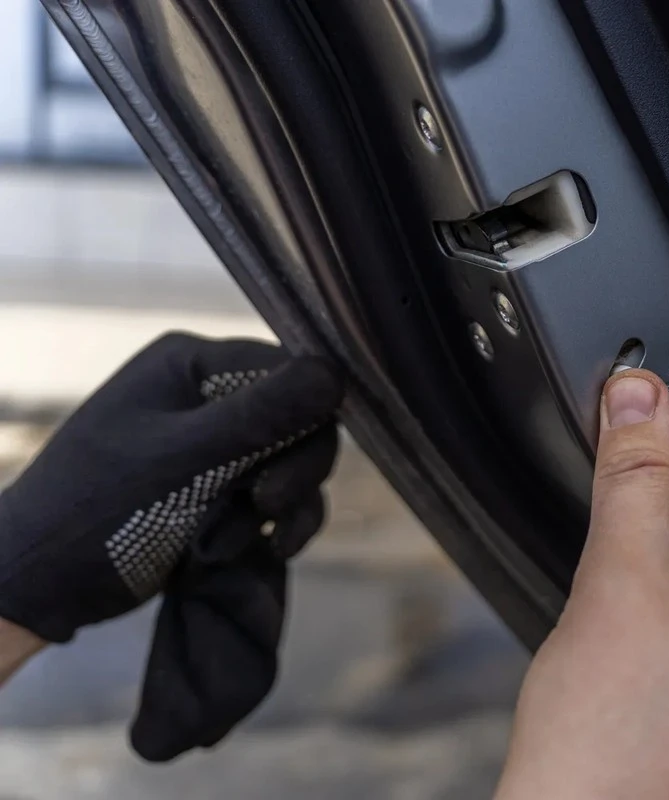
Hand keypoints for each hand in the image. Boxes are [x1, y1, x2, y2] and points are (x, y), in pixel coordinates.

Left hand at [0, 333, 342, 759]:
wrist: (39, 588)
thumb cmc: (96, 512)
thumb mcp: (182, 461)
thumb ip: (260, 416)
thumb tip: (335, 372)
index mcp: (191, 365)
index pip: (286, 370)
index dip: (306, 417)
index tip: (290, 469)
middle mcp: (208, 395)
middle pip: (299, 419)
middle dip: (292, 470)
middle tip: (269, 507)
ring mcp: (216, 444)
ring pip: (295, 463)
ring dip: (281, 507)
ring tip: (235, 541)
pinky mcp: (221, 489)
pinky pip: (280, 498)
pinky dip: (278, 525)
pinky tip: (265, 550)